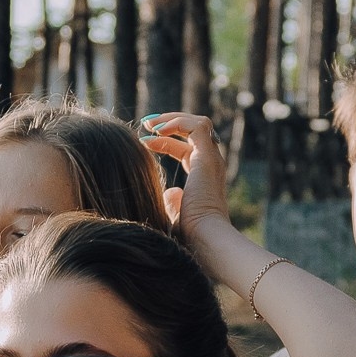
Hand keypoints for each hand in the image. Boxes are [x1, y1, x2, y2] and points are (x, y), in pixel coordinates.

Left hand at [138, 112, 232, 243]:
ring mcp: (212, 160)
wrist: (204, 238)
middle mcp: (211, 165)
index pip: (184, 150)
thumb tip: (168, 193)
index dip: (164, 142)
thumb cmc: (189, 234)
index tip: (143, 142)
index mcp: (202, 178)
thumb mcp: (175, 215)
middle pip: (193, 132)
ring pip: (198, 123)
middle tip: (146, 124)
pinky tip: (157, 130)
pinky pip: (196, 127)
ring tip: (150, 123)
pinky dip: (177, 123)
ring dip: (172, 118)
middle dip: (169, 123)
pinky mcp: (208, 158)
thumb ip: (172, 202)